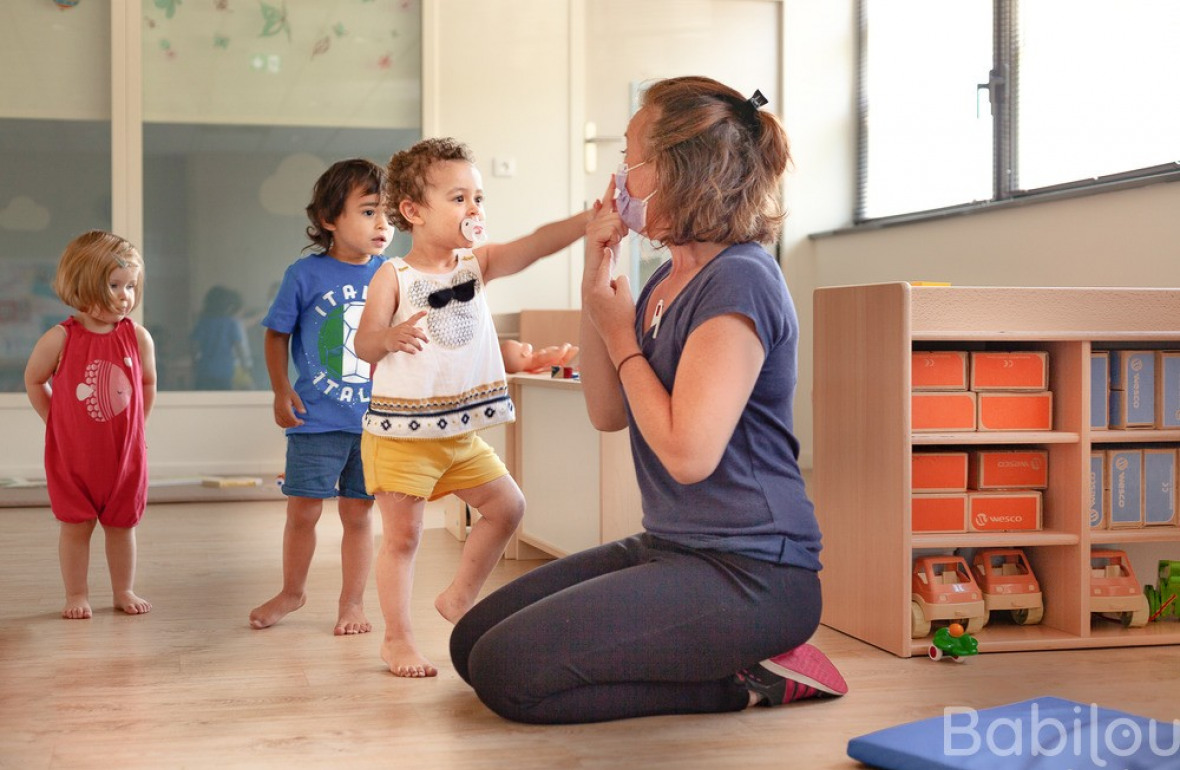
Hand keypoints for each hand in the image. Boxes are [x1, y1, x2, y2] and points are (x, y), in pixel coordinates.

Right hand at [273, 388, 305, 428]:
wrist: (280, 389)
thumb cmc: (289, 393)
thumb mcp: (296, 397)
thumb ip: (299, 405)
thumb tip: (303, 412)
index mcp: (284, 407)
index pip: (290, 418)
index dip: (297, 422)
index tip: (302, 421)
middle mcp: (279, 410)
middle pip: (286, 422)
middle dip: (294, 424)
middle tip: (300, 422)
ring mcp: (276, 412)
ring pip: (282, 423)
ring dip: (289, 425)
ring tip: (295, 423)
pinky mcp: (275, 413)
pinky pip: (278, 422)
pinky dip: (283, 425)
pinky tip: (289, 423)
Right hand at [385, 310, 428, 353]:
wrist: (383, 339)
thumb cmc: (396, 334)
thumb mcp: (404, 329)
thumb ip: (414, 329)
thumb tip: (423, 330)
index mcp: (405, 326)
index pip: (413, 319)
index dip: (419, 315)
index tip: (426, 312)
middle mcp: (402, 330)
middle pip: (414, 332)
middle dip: (422, 336)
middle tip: (427, 341)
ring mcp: (398, 337)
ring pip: (410, 339)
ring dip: (417, 345)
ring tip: (421, 349)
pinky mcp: (395, 344)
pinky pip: (403, 347)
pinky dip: (409, 350)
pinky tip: (414, 352)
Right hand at [583, 176, 627, 293]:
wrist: (598, 273)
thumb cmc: (607, 257)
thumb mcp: (617, 236)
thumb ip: (618, 221)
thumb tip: (619, 206)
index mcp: (601, 219)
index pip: (607, 200)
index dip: (611, 187)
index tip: (615, 174)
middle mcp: (595, 220)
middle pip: (619, 214)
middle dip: (623, 228)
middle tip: (615, 239)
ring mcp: (592, 226)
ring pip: (617, 222)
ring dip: (619, 235)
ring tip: (611, 243)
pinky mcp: (593, 234)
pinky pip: (613, 230)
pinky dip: (614, 239)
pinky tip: (607, 245)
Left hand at [584, 241, 635, 356]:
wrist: (619, 341)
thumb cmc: (624, 318)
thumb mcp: (626, 295)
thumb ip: (622, 281)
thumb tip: (617, 278)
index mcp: (598, 290)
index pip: (604, 269)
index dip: (608, 259)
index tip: (607, 249)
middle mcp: (590, 296)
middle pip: (604, 281)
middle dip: (614, 285)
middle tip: (622, 298)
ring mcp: (589, 305)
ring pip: (602, 291)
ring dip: (612, 294)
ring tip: (620, 309)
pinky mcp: (591, 313)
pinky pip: (600, 301)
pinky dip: (608, 302)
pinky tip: (615, 313)